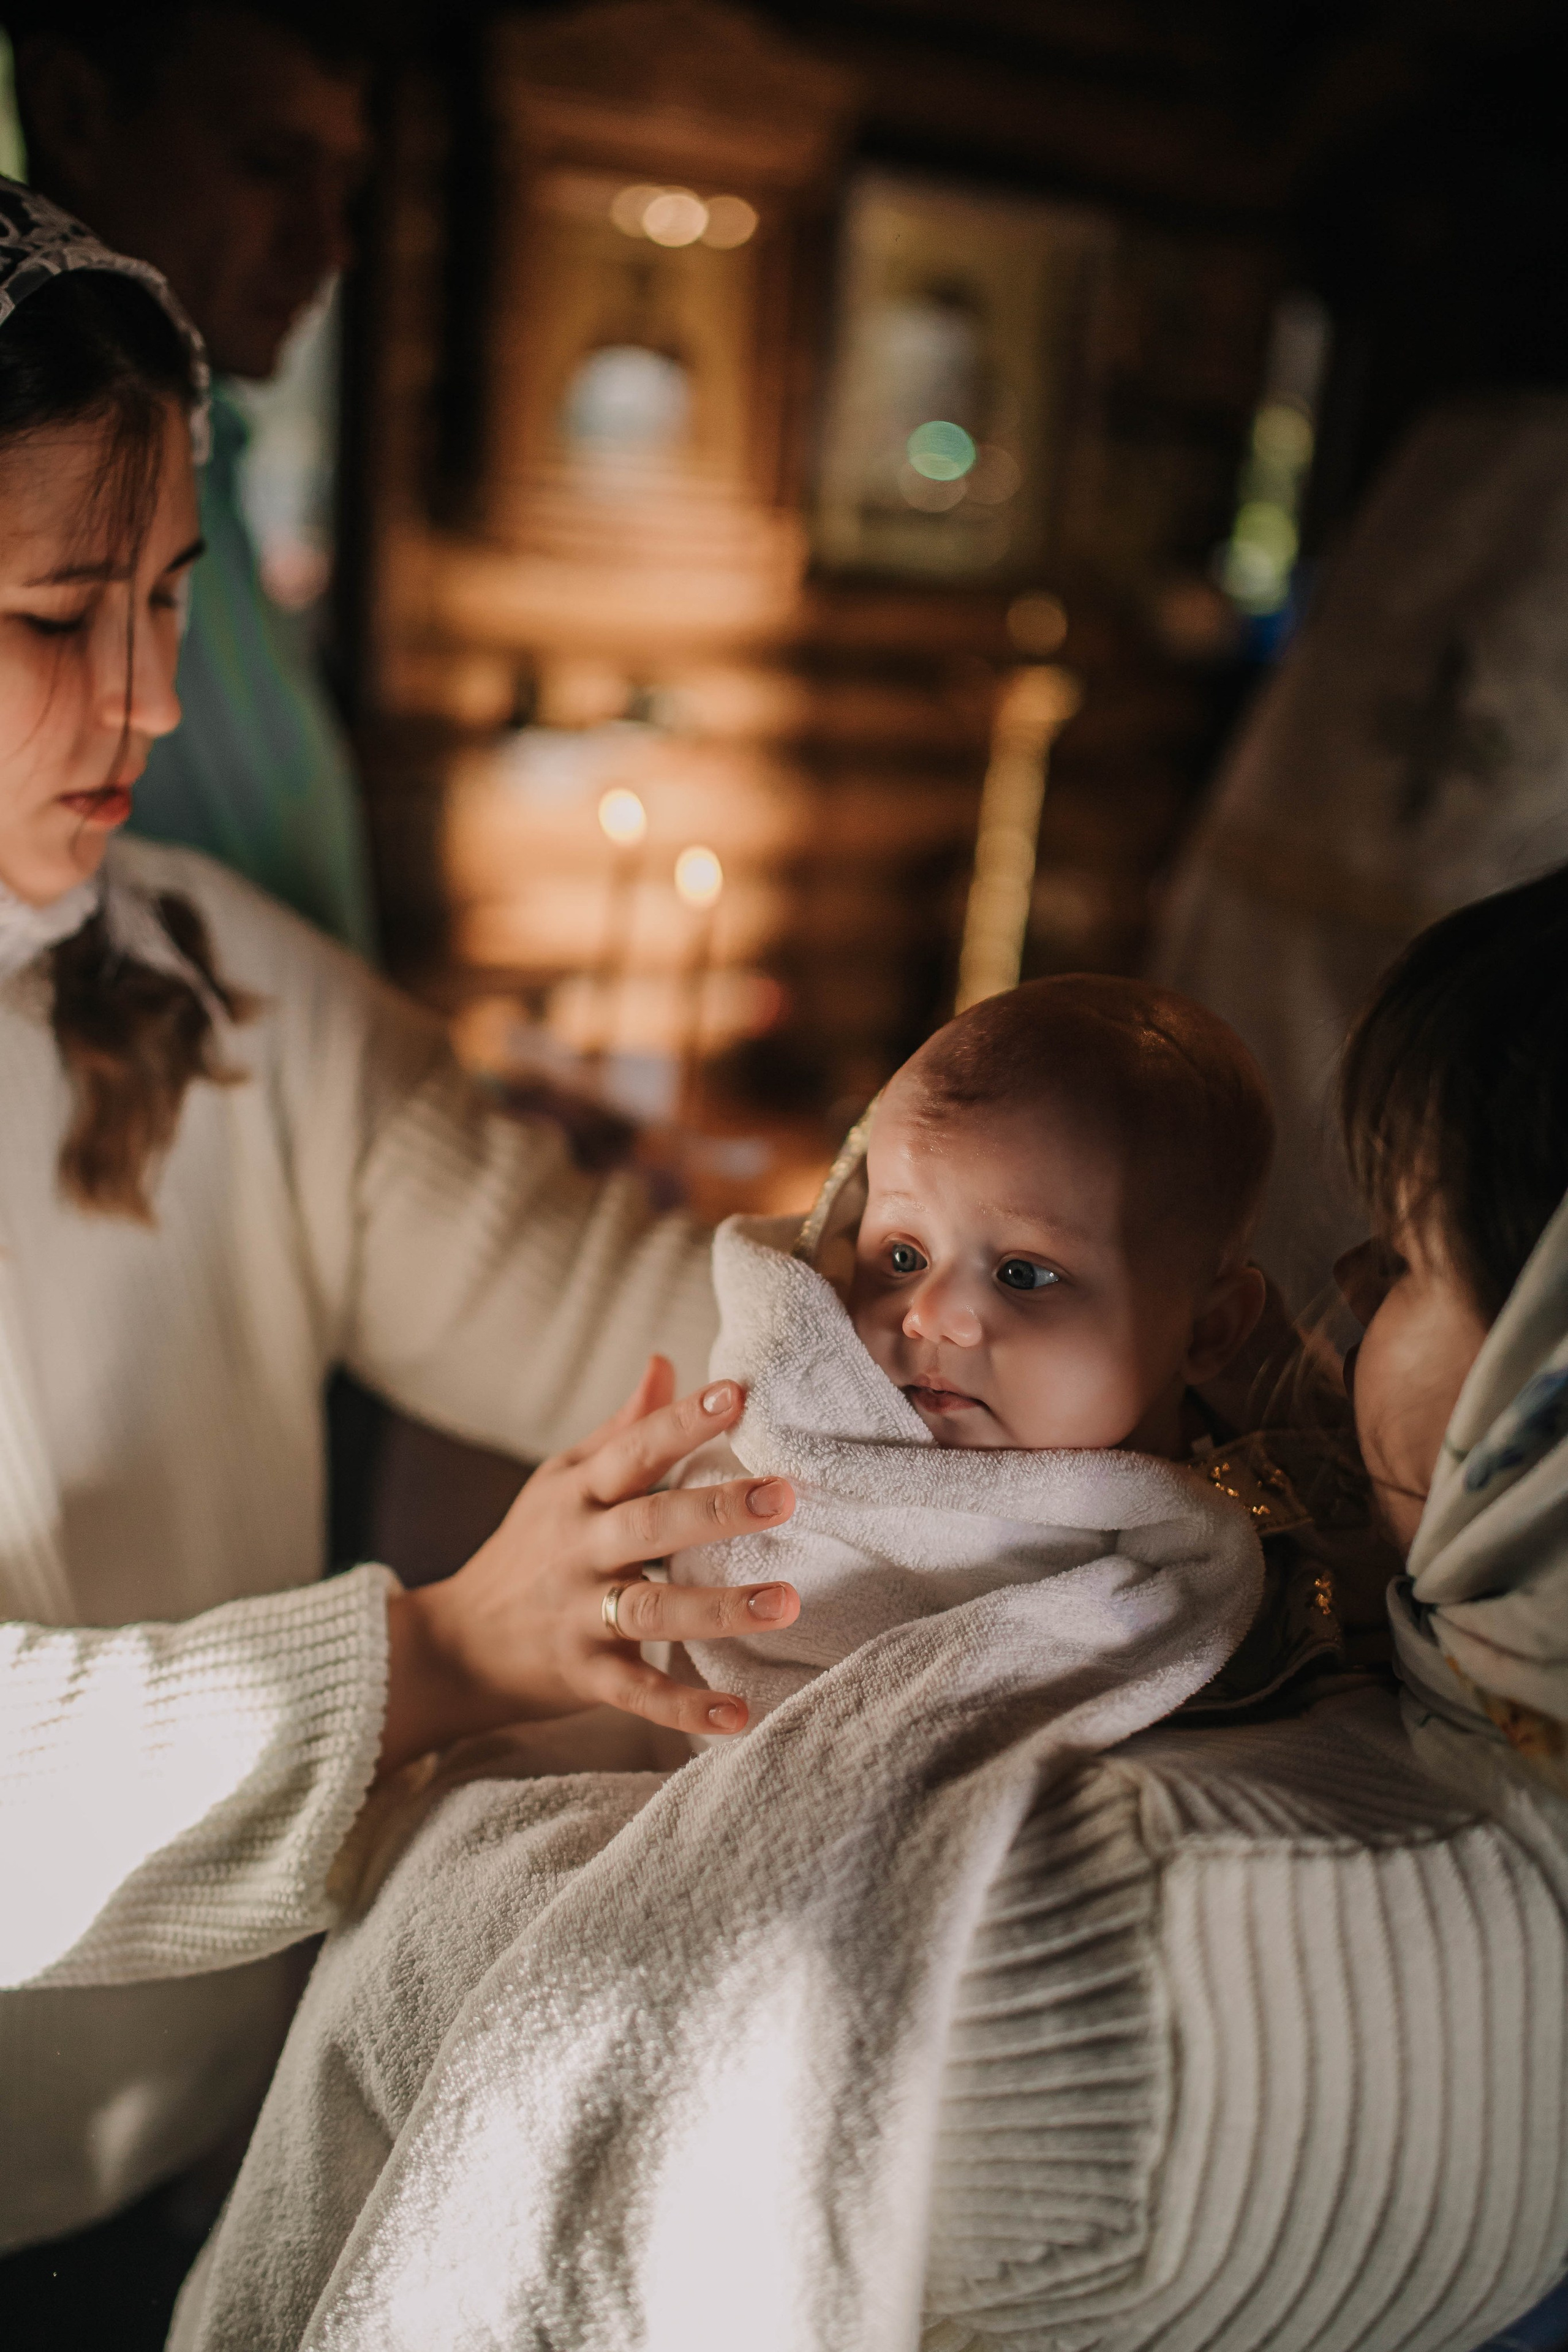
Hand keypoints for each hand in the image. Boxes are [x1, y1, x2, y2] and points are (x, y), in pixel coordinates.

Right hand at [379, 1358, 798, 1774]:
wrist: (455, 1644)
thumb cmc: (526, 1548)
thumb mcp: (561, 1481)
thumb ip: (621, 1429)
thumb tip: (668, 1362)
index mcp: (579, 1494)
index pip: (635, 1449)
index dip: (682, 1420)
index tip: (737, 1393)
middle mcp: (578, 1549)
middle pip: (652, 1523)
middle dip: (718, 1509)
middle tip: (785, 1495)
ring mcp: (579, 1614)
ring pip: (653, 1610)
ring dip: (721, 1607)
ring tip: (786, 1601)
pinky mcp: (583, 1674)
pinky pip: (638, 1693)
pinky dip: (686, 1709)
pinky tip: (738, 1717)